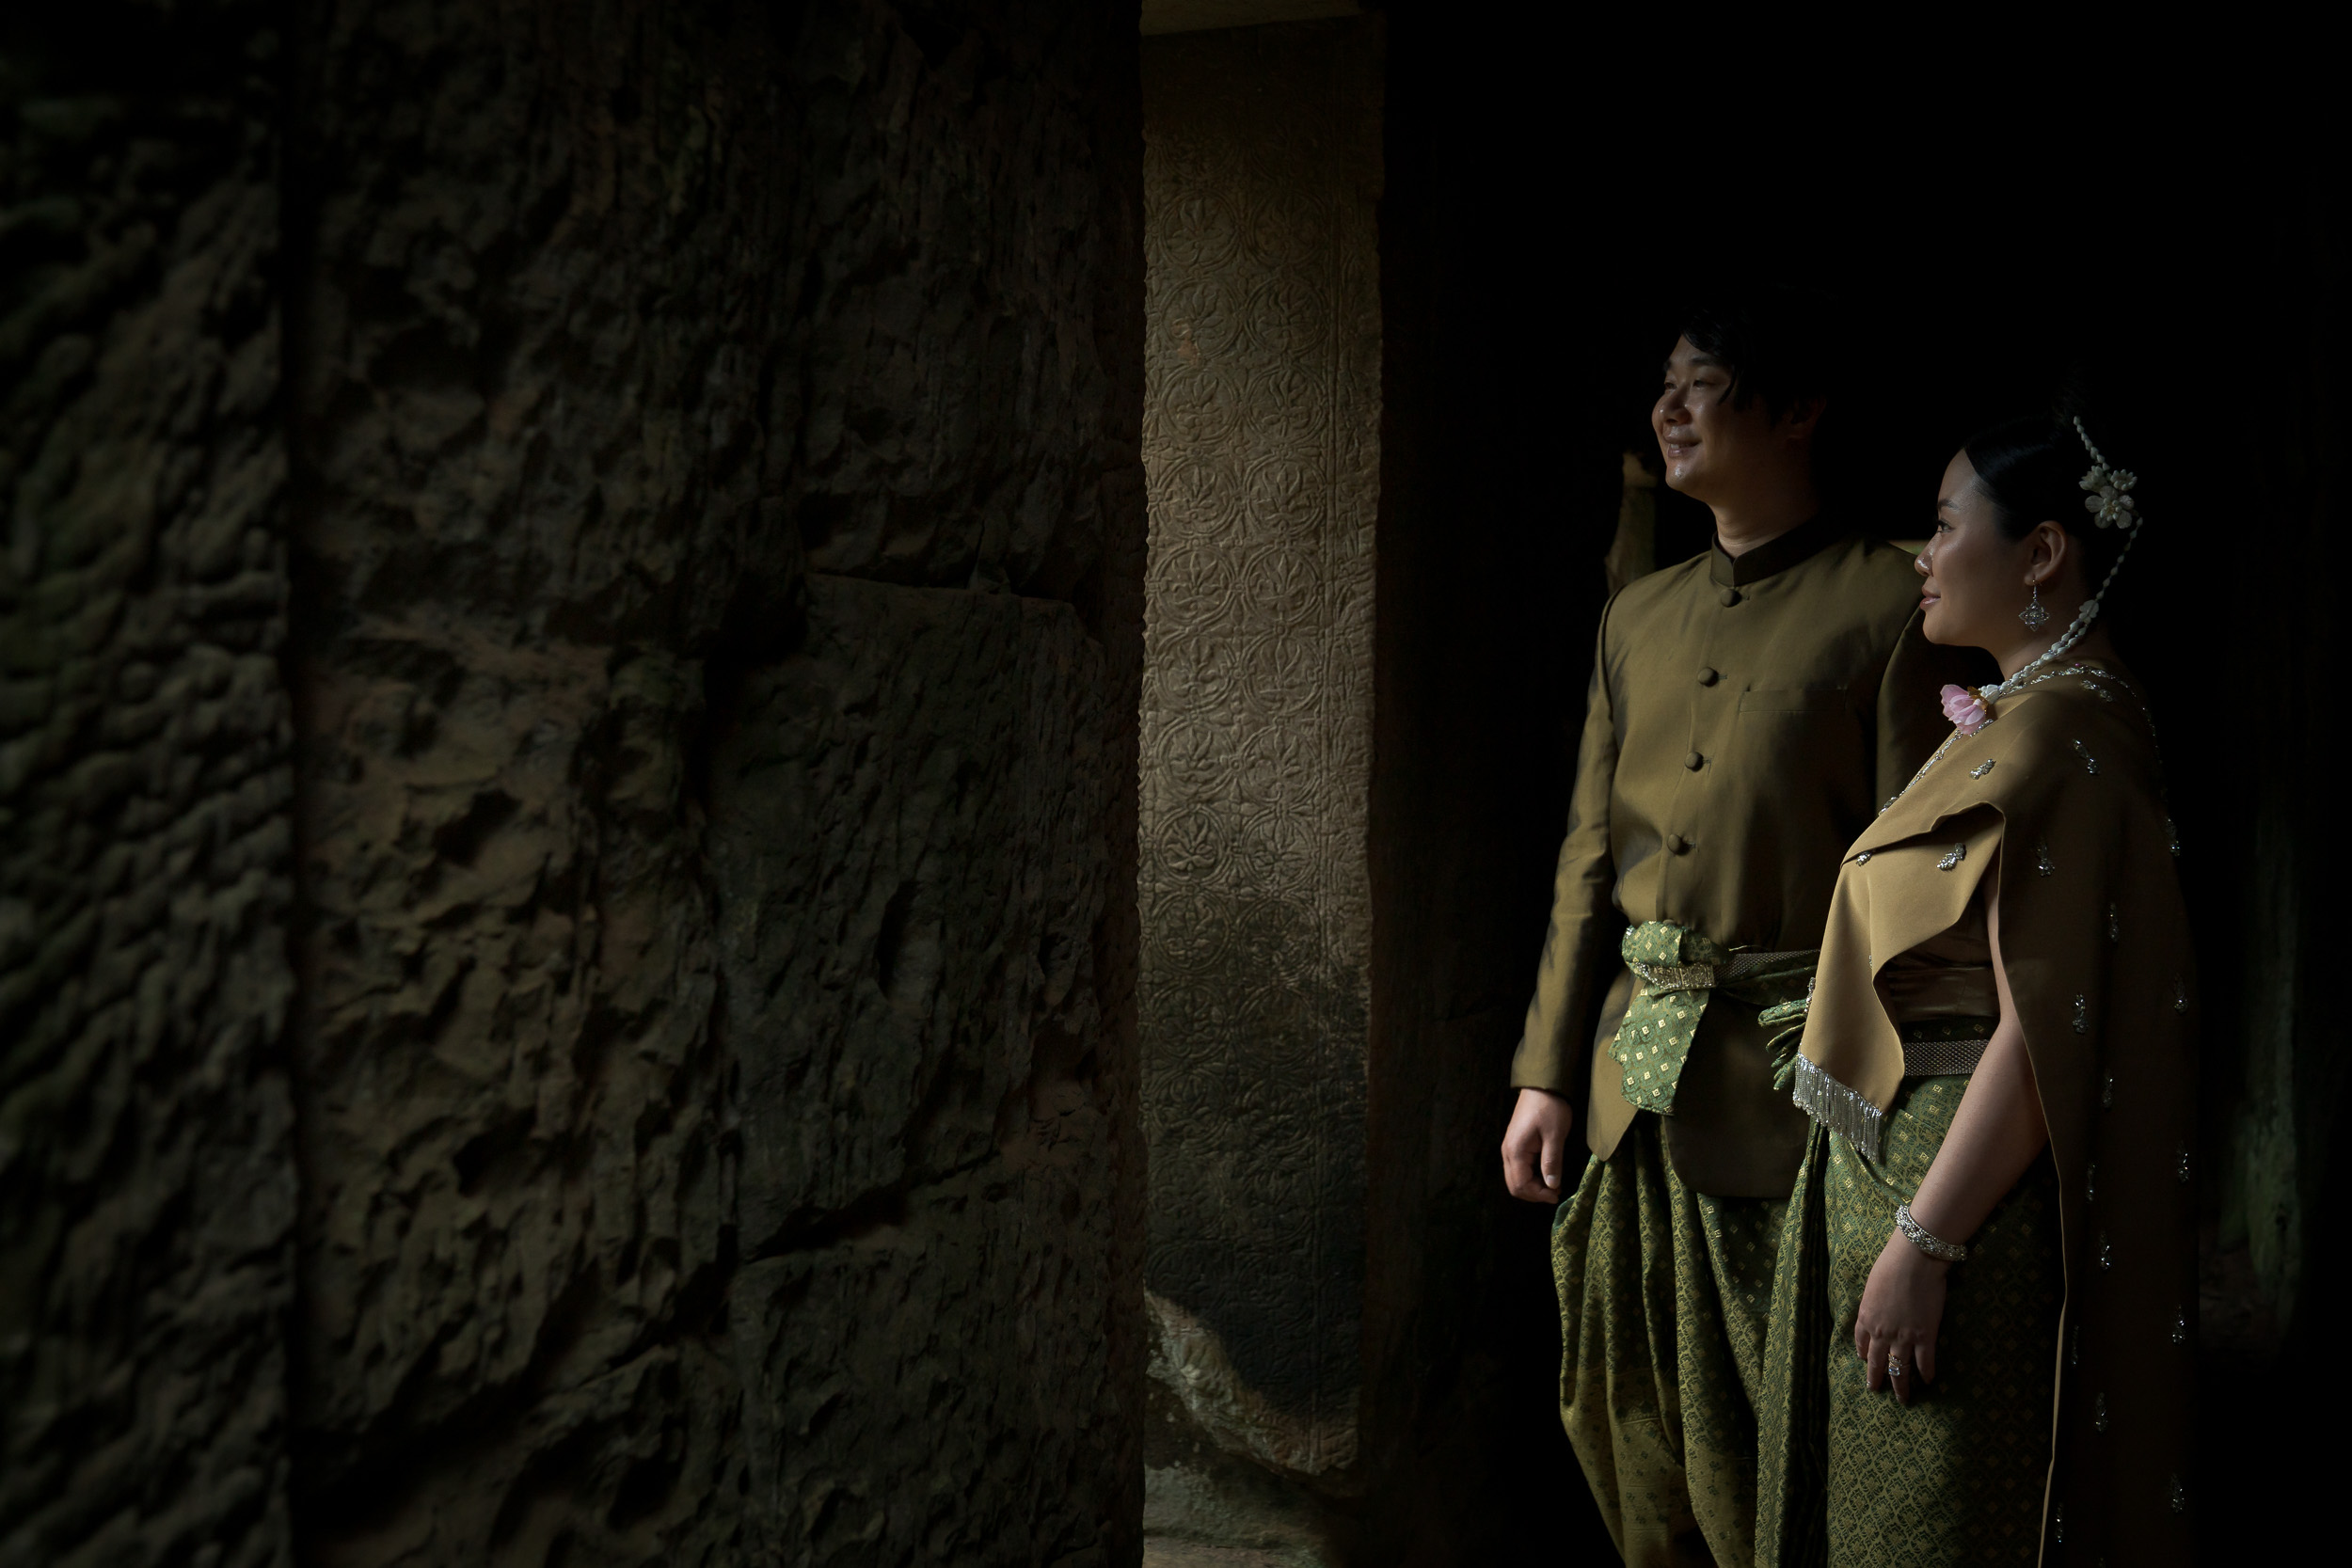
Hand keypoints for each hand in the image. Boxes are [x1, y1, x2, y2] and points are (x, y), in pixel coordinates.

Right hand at [1501, 1088, 1574, 1203]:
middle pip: (1514, 1186)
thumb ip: (1552, 1162)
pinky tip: (1546, 1173)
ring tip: (1553, 1184)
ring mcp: (1510, 1148)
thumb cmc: (1550, 1108)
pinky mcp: (1515, 1145)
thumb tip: (1552, 1186)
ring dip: (1532, 1187)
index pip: (1521, 1185)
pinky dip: (1530, 1177)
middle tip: (1555, 1192)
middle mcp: (1508, 1152)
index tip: (1557, 1194)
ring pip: (1515, 1179)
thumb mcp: (1555, 1135)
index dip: (1539, 1195)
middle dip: (1534, 1194)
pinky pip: (1518, 1169)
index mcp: (1516, 1151)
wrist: (1541, 1085)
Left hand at [1855, 1228, 1948, 1404]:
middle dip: (1876, 1378)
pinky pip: (1924, 1362)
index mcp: (1866, 1318)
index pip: (1861, 1343)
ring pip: (1899, 1369)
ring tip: (1903, 1399)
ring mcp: (1903, 1338)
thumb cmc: (1890, 1266)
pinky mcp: (1925, 1337)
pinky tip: (1929, 1381)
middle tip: (1876, 1390)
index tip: (1866, 1361)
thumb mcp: (1872, 1287)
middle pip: (1877, 1362)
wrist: (1913, 1262)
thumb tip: (1877, 1310)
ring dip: (1900, 1386)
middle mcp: (1881, 1333)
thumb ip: (1873, 1304)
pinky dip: (1926, 1374)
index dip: (1864, 1354)